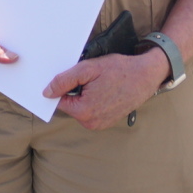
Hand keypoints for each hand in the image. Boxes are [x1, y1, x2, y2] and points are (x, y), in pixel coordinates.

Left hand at [44, 48, 171, 129]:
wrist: (145, 76)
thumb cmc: (119, 70)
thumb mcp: (88, 69)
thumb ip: (64, 81)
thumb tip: (47, 93)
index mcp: (84, 111)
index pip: (59, 100)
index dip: (60, 86)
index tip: (69, 75)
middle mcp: (91, 123)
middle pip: (69, 104)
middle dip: (73, 89)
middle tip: (87, 76)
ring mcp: (100, 124)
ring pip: (80, 106)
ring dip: (83, 94)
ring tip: (97, 81)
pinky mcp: (107, 121)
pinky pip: (91, 109)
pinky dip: (92, 98)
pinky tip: (102, 88)